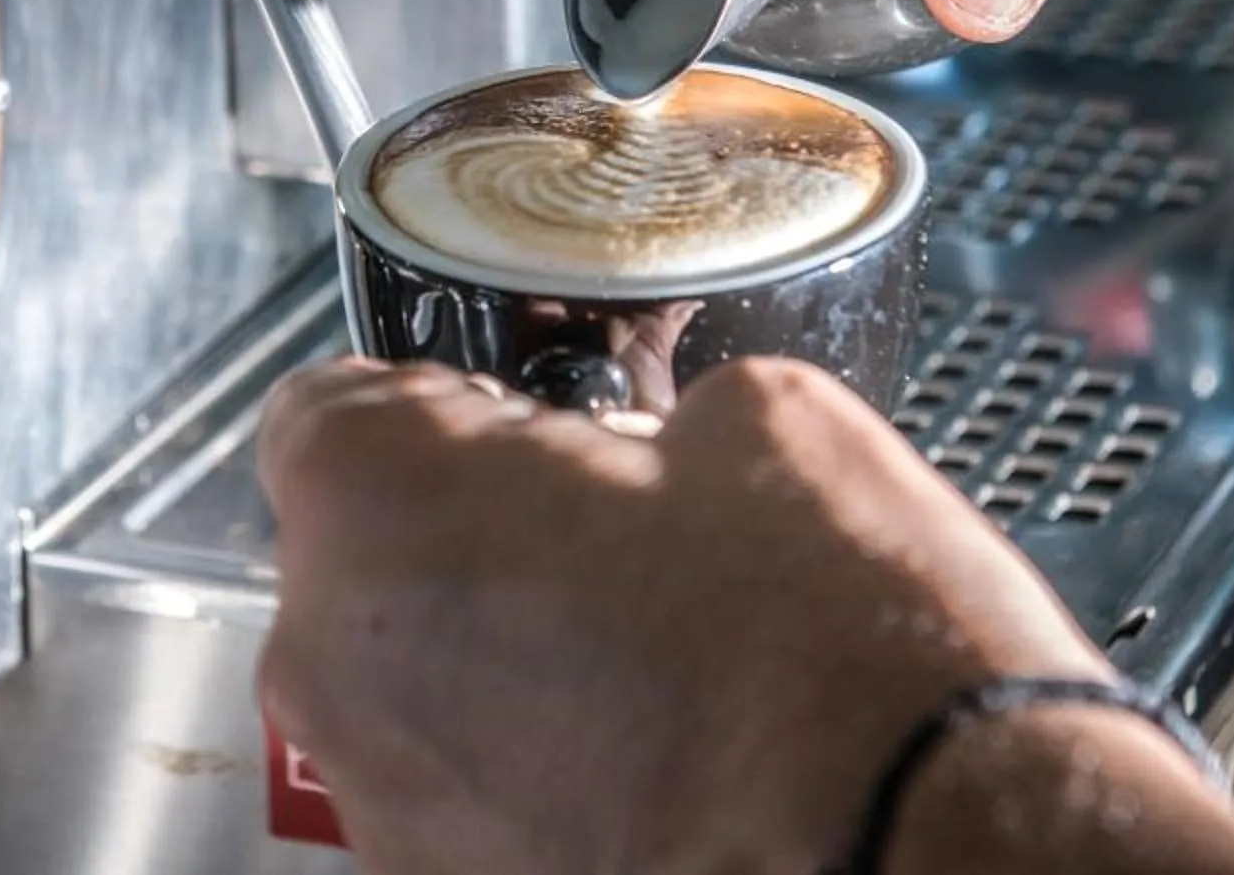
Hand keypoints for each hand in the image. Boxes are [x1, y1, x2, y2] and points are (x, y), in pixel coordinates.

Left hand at [255, 355, 1112, 874]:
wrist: (908, 846)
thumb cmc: (829, 650)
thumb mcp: (762, 421)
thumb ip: (645, 421)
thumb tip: (658, 451)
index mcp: (375, 500)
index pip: (326, 406)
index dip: (435, 403)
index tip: (515, 416)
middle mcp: (335, 658)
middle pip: (364, 553)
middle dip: (472, 533)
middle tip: (614, 538)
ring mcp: (380, 799)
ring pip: (409, 679)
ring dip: (499, 656)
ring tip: (651, 657)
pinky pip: (459, 786)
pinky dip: (530, 764)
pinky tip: (651, 748)